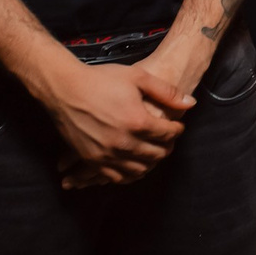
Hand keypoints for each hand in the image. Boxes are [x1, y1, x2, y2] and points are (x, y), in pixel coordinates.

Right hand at [37, 59, 191, 188]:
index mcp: (137, 121)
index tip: (177, 127)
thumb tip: (191, 103)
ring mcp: (106, 154)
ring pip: (138, 169)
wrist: (64, 88)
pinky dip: (129, 174)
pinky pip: (115, 177)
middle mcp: (123, 142)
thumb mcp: (138, 76)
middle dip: (166, 148)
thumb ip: (167, 92)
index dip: (177, 131)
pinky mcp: (92, 160)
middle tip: (168, 142)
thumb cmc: (101, 79)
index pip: (168, 134)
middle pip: (156, 154)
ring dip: (150, 163)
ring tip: (153, 154)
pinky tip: (133, 167)